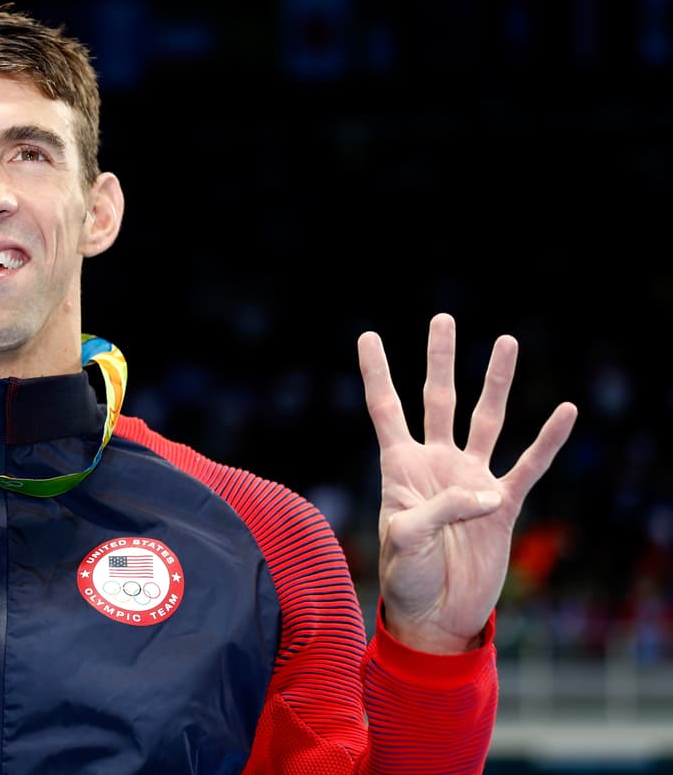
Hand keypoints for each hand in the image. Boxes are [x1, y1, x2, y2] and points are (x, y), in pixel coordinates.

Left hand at [357, 312, 577, 653]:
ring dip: (495, 382)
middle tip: (441, 318)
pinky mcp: (502, 505)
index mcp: (400, 466)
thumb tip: (488, 493)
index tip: (368, 336)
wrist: (436, 615)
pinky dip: (548, 440)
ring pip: (485, 419)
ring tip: (505, 342)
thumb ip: (442, 511)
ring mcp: (470, 480)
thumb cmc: (405, 578)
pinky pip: (529, 465)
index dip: (376, 373)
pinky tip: (564, 410)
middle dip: (439, 361)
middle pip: (437, 400)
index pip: (385, 408)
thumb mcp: (406, 541)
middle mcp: (435, 464)